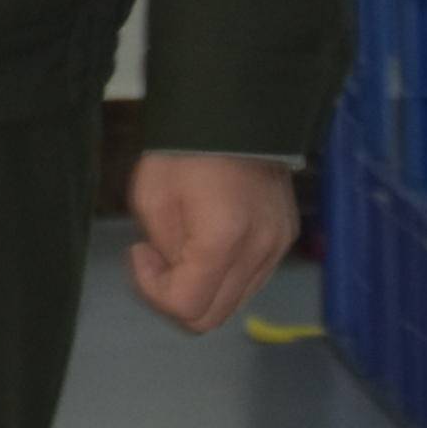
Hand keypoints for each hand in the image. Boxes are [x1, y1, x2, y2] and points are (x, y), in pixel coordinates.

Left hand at [125, 154, 297, 334]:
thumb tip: (174, 276)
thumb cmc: (185, 149)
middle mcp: (260, 250)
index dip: (154, 291)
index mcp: (224, 239)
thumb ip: (163, 253)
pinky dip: (224, 273)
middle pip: (214, 316)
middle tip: (157, 257)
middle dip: (176, 295)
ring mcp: (278, 245)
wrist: (233, 111)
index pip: (188, 307)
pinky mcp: (285, 237)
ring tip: (184, 245)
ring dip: (202, 287)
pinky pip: (250, 279)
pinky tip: (209, 239)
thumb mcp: (152, 198)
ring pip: (233, 302)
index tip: (141, 252)